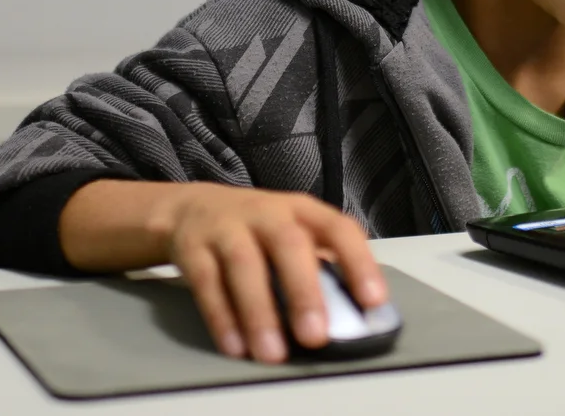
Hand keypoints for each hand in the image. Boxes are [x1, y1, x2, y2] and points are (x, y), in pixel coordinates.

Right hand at [151, 184, 385, 362]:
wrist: (191, 210)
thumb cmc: (256, 230)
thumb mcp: (292, 234)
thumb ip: (319, 267)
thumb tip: (351, 316)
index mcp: (301, 211)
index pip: (338, 228)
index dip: (358, 262)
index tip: (372, 301)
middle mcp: (266, 213)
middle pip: (288, 244)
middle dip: (303, 291)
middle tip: (315, 336)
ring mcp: (227, 227)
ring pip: (244, 264)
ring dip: (259, 312)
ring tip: (273, 353)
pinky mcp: (193, 248)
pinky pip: (206, 283)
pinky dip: (222, 317)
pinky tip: (236, 347)